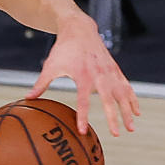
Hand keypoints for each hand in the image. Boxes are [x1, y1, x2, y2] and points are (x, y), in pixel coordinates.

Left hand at [27, 16, 138, 135]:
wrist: (80, 29)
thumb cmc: (63, 49)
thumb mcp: (50, 65)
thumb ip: (41, 83)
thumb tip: (28, 98)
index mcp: (83, 75)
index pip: (83, 101)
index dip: (83, 116)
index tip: (83, 131)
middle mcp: (99, 74)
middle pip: (109, 100)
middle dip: (113, 118)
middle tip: (117, 135)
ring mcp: (110, 71)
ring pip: (122, 94)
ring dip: (128, 111)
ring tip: (131, 128)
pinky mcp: (115, 69)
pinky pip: (126, 86)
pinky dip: (132, 99)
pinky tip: (136, 112)